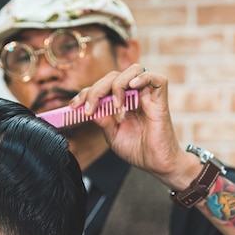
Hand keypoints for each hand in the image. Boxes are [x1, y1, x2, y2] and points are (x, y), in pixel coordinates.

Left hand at [70, 64, 200, 189]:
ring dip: (118, 83)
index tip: (74, 106)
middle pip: (114, 76)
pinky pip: (157, 79)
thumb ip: (103, 120)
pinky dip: (143, 78)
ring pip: (134, 70)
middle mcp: (136, 95)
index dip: (87, 93)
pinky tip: (131, 88)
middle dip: (97, 89)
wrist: (157, 165)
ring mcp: (149, 96)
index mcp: (123, 102)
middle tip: (89, 108)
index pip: (103, 87)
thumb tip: (89, 108)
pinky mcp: (161, 101)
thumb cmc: (138, 150)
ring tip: (114, 105)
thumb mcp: (113, 135)